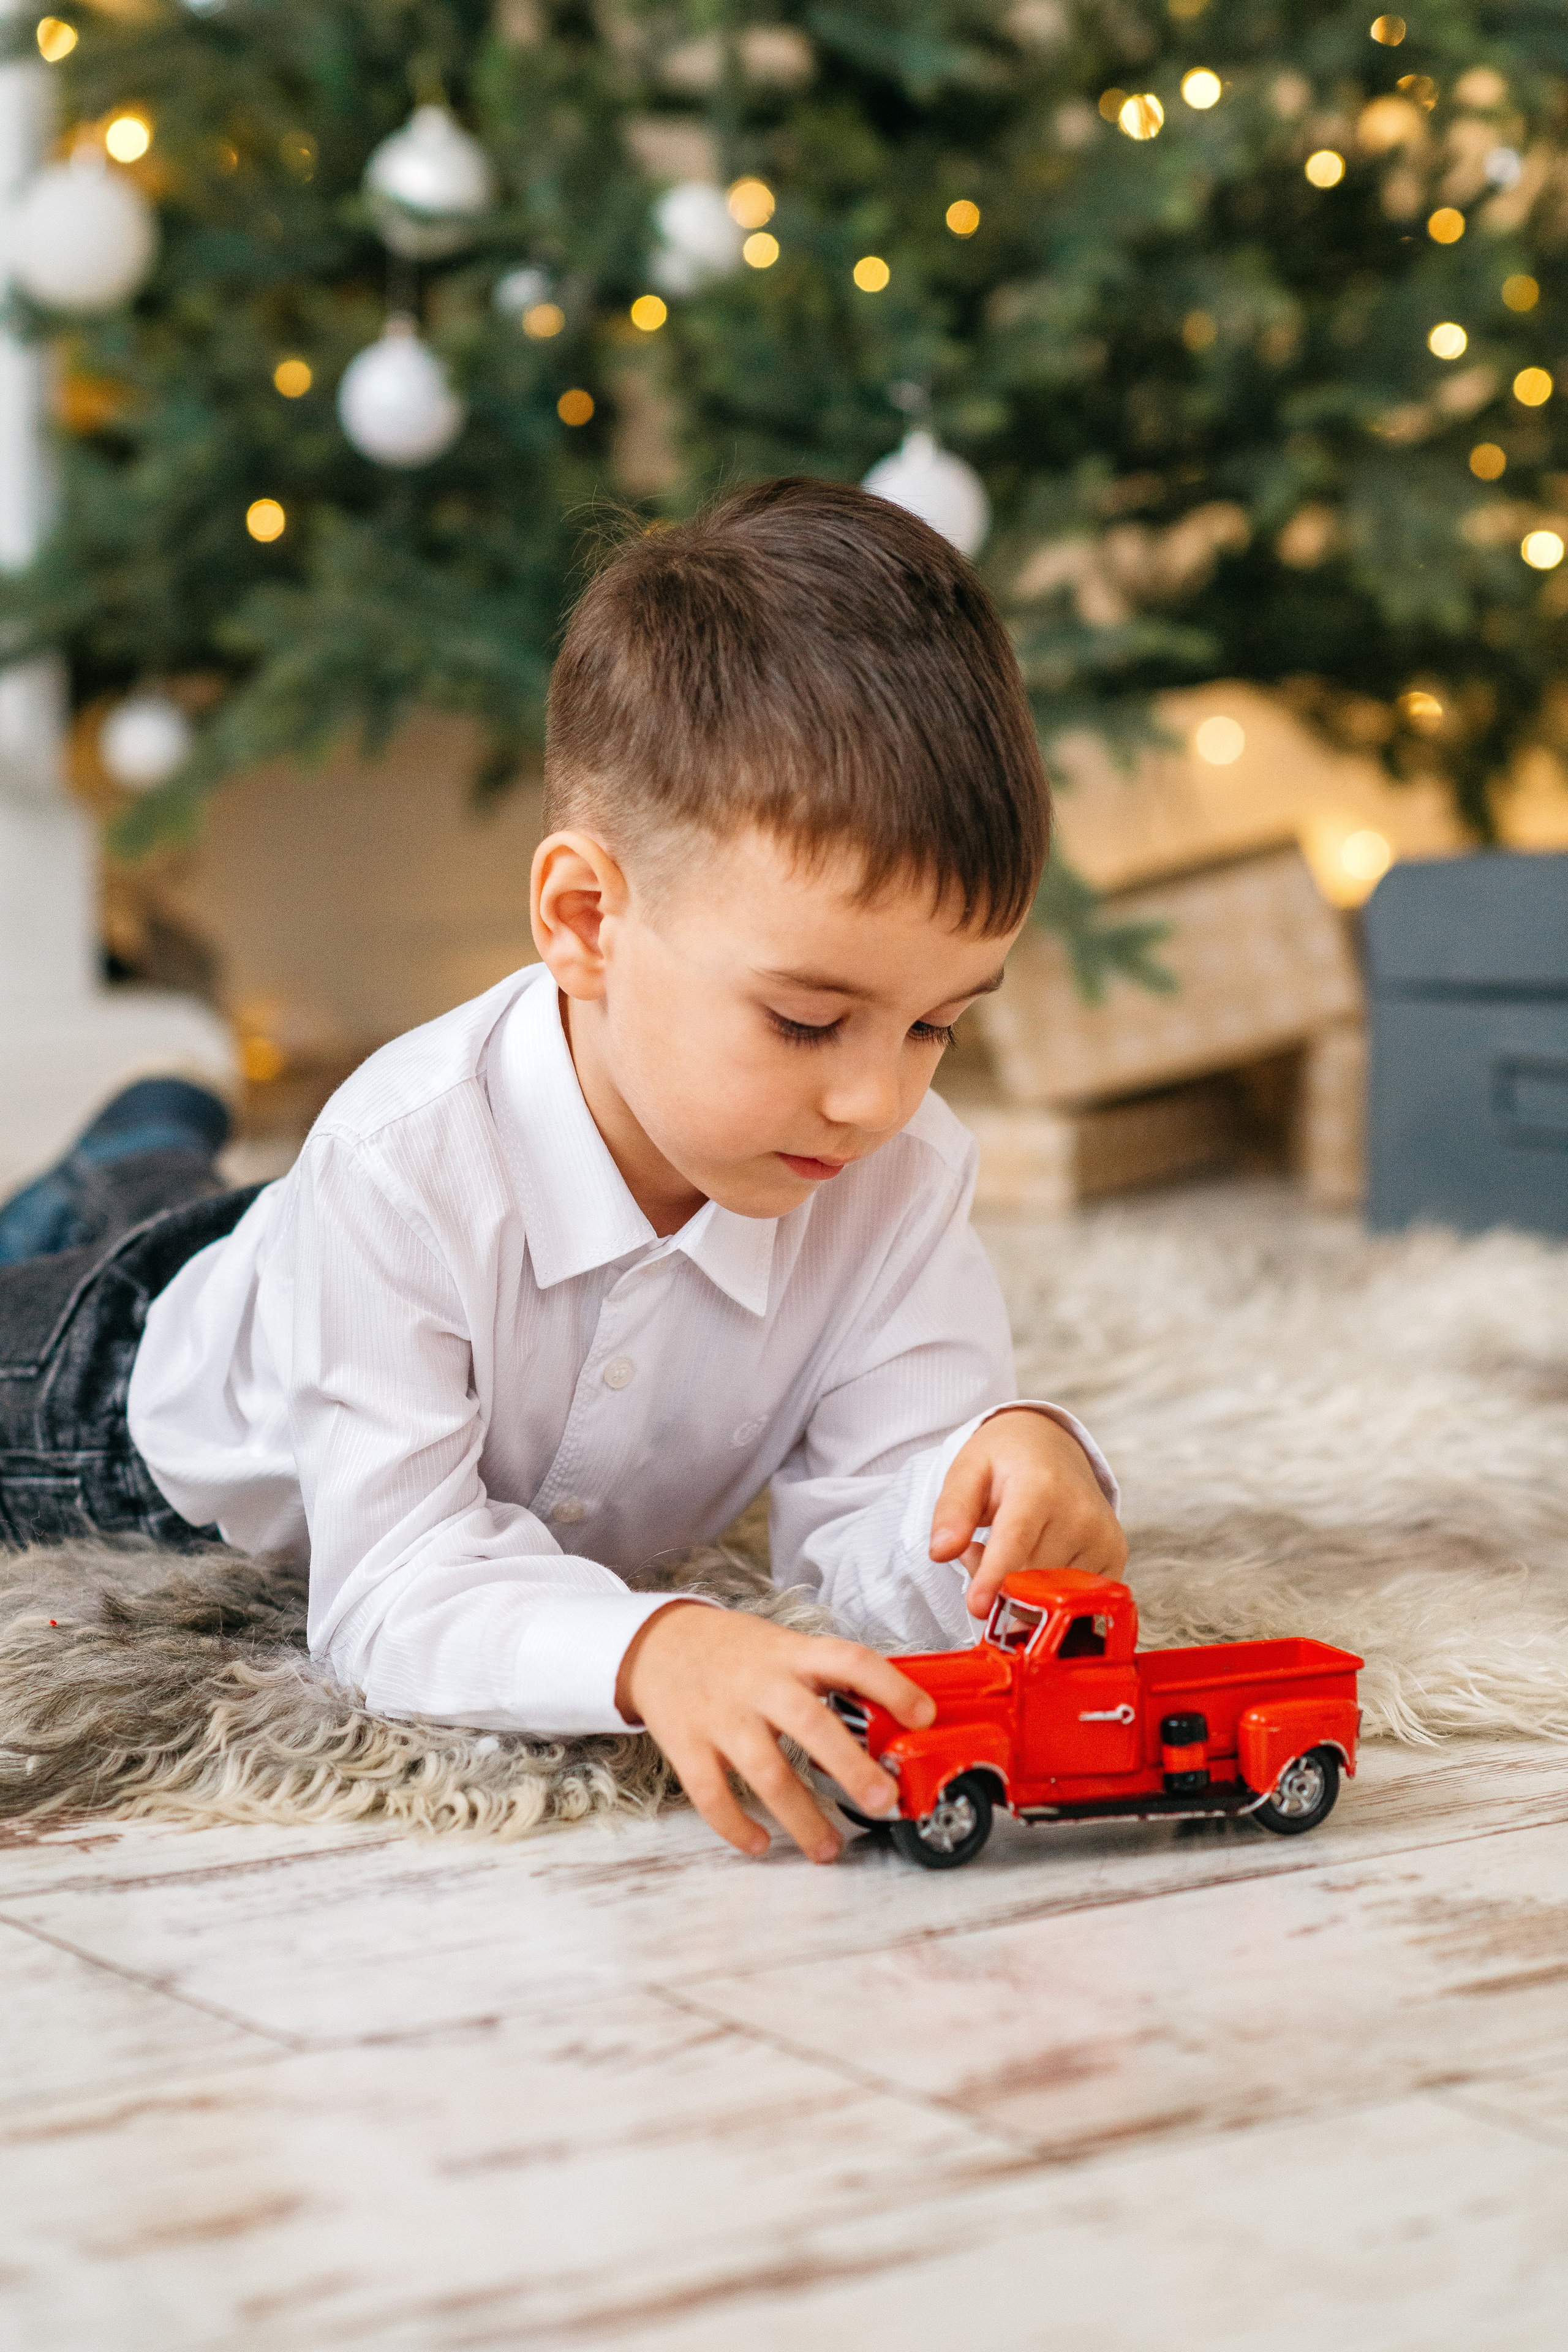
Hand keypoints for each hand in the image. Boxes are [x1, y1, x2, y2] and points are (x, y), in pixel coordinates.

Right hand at [615, 1602, 934, 1862]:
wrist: (658, 1644)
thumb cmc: (736, 1652)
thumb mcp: (785, 1646)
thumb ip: (829, 1677)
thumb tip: (893, 1716)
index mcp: (791, 1654)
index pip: (849, 1660)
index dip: (890, 1685)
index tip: (923, 1715)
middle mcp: (759, 1683)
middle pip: (810, 1724)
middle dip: (850, 1767)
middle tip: (885, 1801)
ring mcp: (720, 1716)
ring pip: (766, 1772)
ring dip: (801, 1817)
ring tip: (830, 1849)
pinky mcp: (686, 1745)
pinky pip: (712, 1795)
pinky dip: (737, 1826)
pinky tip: (760, 1843)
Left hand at [928, 1408, 1126, 1621]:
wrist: (1053, 1444)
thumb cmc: (1006, 1459)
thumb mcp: (968, 1469)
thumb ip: (951, 1510)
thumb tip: (940, 1553)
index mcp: (1040, 1485)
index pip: (1017, 1539)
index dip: (995, 1576)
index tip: (978, 1608)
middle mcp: (1080, 1512)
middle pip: (1028, 1577)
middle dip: (995, 1580)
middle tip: (977, 1548)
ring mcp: (1102, 1537)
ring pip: (1050, 1594)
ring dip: (1021, 1588)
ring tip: (1012, 1547)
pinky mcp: (1115, 1556)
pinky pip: (1073, 1597)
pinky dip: (1048, 1592)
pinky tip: (1038, 1559)